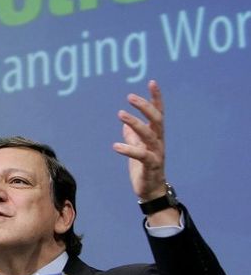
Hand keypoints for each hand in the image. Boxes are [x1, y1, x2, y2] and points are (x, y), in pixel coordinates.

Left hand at [112, 80, 166, 200]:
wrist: (151, 192)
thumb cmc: (145, 169)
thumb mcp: (138, 150)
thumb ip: (134, 138)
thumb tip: (126, 127)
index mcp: (156, 136)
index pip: (158, 113)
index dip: (156, 98)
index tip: (152, 82)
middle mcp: (159, 142)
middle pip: (156, 120)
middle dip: (144, 106)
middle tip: (130, 97)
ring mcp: (157, 154)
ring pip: (149, 135)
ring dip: (135, 123)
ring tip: (121, 114)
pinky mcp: (151, 166)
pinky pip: (141, 155)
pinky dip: (129, 149)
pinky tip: (116, 145)